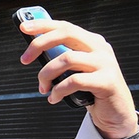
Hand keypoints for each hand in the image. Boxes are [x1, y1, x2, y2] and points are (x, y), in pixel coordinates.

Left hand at [19, 18, 137, 138]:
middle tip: (24, 60)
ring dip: (46, 74)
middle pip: (66, 34)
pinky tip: (54, 98)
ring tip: (43, 88)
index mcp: (92, 42)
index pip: (66, 27)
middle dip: (40, 44)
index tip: (23, 27)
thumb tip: (34, 52)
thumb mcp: (76, 70)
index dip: (43, 25)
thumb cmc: (91, 91)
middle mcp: (100, 48)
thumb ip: (62, 59)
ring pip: (67, 59)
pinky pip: (75, 81)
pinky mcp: (107, 81)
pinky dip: (59, 90)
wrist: (115, 112)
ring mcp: (105, 63)